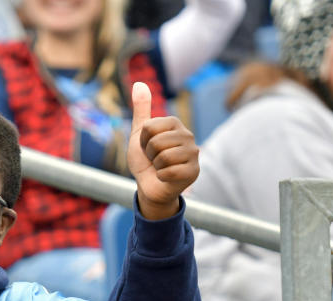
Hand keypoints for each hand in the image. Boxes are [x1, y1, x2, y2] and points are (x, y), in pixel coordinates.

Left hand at [126, 82, 198, 219]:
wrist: (150, 186)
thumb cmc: (145, 160)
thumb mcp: (139, 134)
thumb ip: (141, 109)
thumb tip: (139, 83)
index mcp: (175, 124)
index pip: (149, 127)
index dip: (142, 140)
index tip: (147, 147)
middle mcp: (188, 136)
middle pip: (156, 142)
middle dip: (149, 154)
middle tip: (154, 159)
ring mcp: (193, 153)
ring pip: (163, 157)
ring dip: (156, 166)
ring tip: (160, 167)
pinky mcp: (194, 171)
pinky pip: (169, 171)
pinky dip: (162, 177)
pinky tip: (166, 177)